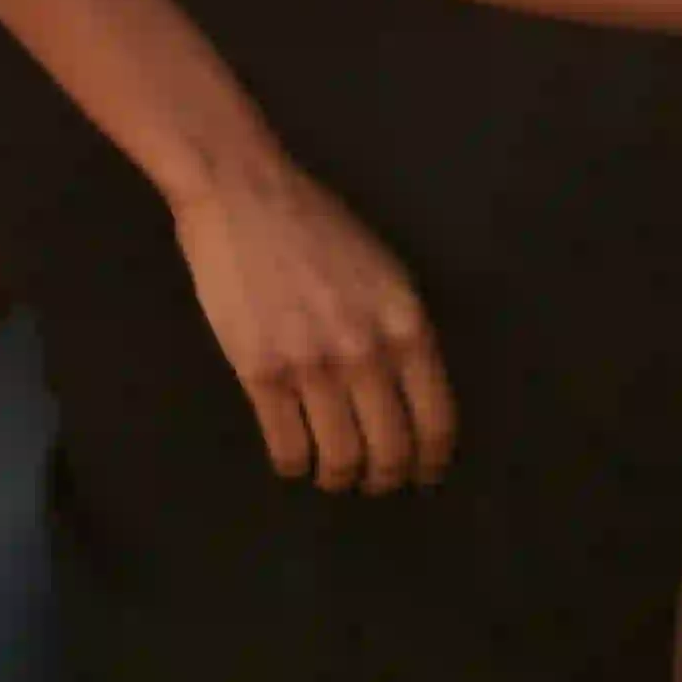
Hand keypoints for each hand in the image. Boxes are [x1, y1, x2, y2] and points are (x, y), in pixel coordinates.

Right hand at [165, 153, 458, 493]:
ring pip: (339, 456)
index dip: (433, 457)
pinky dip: (294, 465)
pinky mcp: (261, 374)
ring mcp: (313, 366)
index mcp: (407, 324)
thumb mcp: (385, 272)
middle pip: (390, 448)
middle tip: (377, 484)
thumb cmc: (318, 226)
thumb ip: (400, 328)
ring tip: (333, 475)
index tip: (427, 473)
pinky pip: (288, 446)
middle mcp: (367, 352)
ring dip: (338, 477)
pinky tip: (294, 461)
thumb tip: (411, 388)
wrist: (245, 197)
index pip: (436, 417)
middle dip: (386, 477)